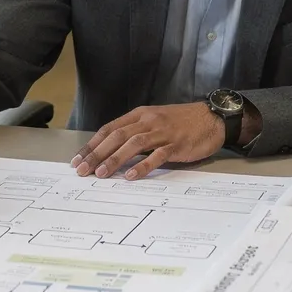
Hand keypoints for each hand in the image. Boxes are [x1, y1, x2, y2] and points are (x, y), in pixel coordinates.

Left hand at [70, 103, 225, 179]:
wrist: (212, 118)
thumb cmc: (182, 122)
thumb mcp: (155, 121)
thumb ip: (136, 132)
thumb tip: (112, 151)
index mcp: (140, 114)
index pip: (110, 129)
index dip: (92, 144)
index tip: (78, 159)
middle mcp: (148, 121)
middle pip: (117, 136)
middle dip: (97, 153)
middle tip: (82, 169)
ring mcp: (163, 132)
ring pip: (133, 144)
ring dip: (114, 159)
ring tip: (101, 173)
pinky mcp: (176, 145)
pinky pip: (156, 156)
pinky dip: (142, 166)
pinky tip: (130, 176)